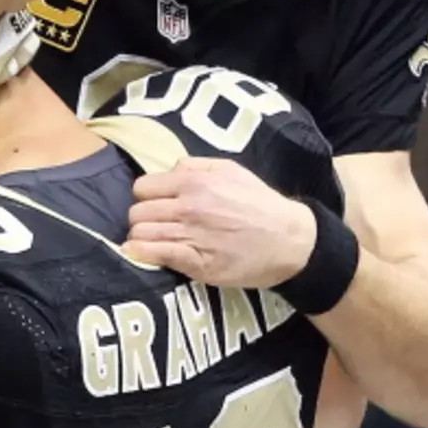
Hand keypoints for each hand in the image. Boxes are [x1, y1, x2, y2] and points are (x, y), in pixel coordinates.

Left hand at [123, 157, 316, 286]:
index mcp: (194, 181)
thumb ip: (195, 165)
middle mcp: (189, 206)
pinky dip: (142, 254)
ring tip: (152, 241)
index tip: (155, 205)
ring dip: (141, 238)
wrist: (290, 240)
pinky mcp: (196, 261)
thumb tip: (169, 170)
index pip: (143, 187)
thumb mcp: (231, 170)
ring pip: (141, 234)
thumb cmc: (260, 204)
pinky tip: (139, 254)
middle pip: (137, 212)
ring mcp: (191, 234)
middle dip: (142, 219)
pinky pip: (155, 255)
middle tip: (154, 225)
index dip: (146, 197)